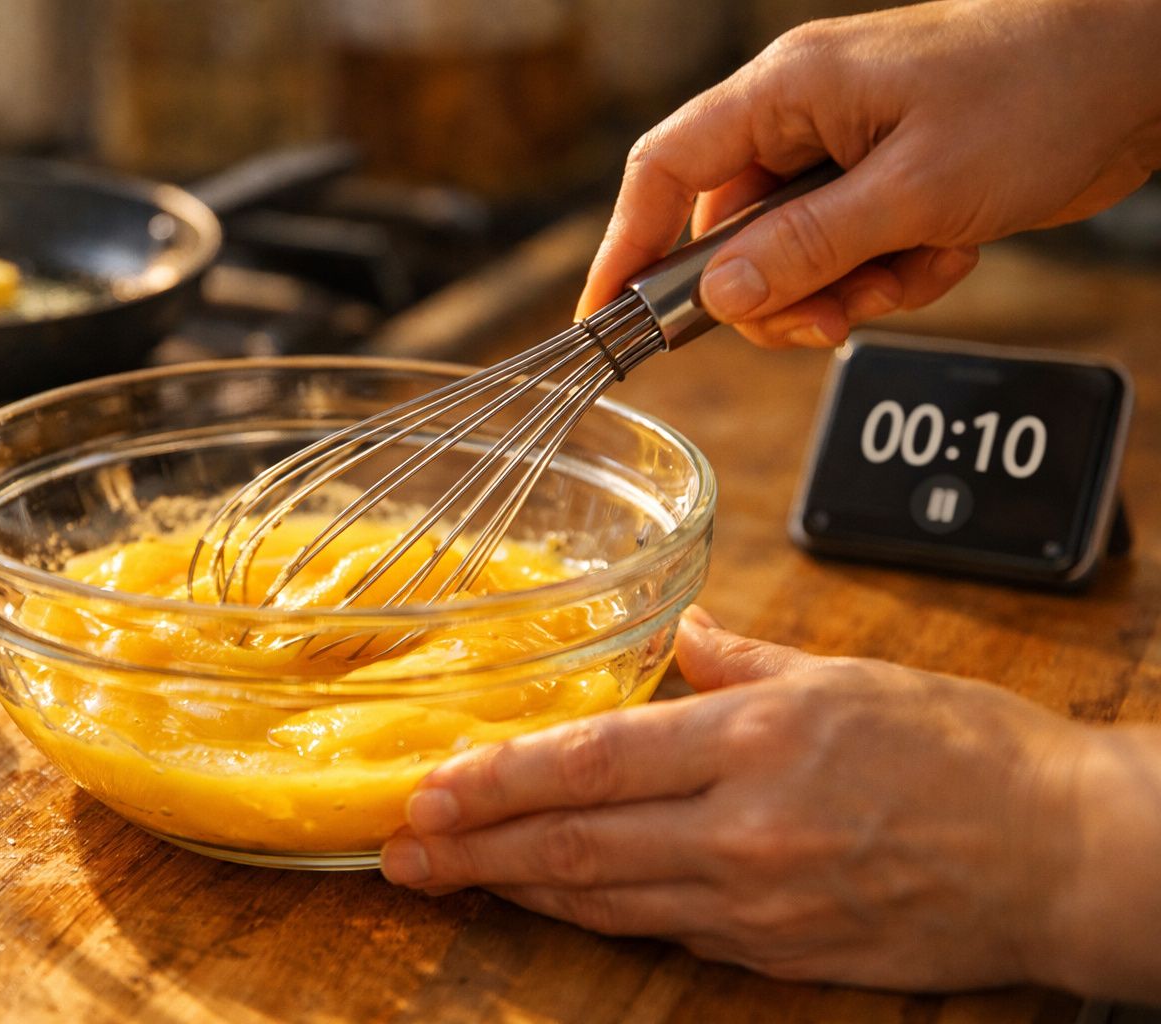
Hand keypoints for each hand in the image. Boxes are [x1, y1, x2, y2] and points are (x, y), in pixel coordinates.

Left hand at [380, 607, 1160, 997]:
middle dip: (474, 848)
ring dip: (516, 888)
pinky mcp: (778, 951)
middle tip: (400, 849)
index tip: (428, 787)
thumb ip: (738, 661)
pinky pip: (664, 932)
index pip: (592, 761)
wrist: (1059, 853)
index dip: (497, 779)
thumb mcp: (842, 674)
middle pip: (575, 844)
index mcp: (756, 741)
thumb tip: (675, 641)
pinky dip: (597, 915)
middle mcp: (745, 828)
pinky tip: (550, 900)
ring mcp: (759, 901)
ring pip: (605, 900)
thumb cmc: (959, 750)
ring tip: (448, 876)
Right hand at [578, 0, 1160, 347]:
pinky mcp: (890, 181)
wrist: (1143, 65)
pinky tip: (947, 252)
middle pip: (732, 234)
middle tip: (826, 320)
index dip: (624, 244)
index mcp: (786, 94)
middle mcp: (803, 121)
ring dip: (845, 289)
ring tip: (910, 274)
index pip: (665, 171)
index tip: (605, 317)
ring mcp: (848, 152)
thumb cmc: (1037, 89)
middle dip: (776, 293)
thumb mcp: (914, 189)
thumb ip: (807, 248)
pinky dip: (893, 273)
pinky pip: (852, 254)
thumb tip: (720, 297)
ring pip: (795, 256)